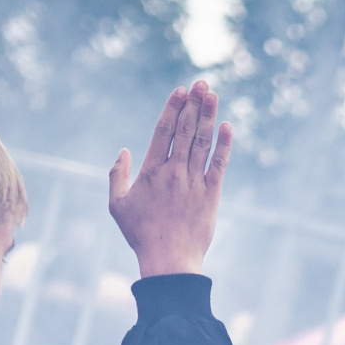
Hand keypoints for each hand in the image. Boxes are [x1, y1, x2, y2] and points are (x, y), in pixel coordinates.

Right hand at [109, 80, 231, 277]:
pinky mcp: (210, 196)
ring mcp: (193, 183)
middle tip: (200, 83)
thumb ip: (117, 176)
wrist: (169, 261)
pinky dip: (224, 145)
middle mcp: (173, 173)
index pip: (163, 132)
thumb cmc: (141, 235)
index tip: (180, 91)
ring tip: (212, 95)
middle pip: (184, 131)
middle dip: (193, 104)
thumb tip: (122, 151)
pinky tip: (227, 126)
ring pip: (202, 143)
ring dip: (208, 117)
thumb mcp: (118, 206)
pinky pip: (218, 165)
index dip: (172, 108)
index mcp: (150, 172)